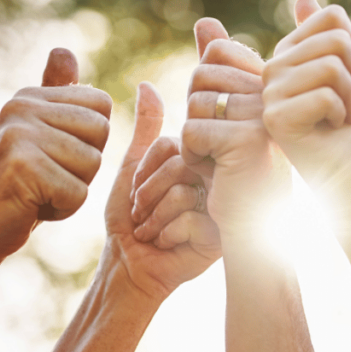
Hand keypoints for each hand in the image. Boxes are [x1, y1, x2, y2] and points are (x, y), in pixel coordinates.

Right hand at [0, 49, 111, 256]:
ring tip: (39, 192)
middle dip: (86, 166)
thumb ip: (55, 96)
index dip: (91, 140)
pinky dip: (63, 209)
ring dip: (74, 189)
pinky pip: (78, 191)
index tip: (56, 156)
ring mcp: (19, 134)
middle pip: (101, 132)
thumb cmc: (17, 186)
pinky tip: (33, 207)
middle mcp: (21, 107)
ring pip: (92, 163)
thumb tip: (64, 50)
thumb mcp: (39, 136)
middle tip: (48, 178)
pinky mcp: (21, 167)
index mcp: (29, 96)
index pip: (101, 105)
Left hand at [102, 83, 220, 299]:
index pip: (176, 143)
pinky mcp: (221, 238)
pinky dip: (166, 234)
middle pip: (180, 166)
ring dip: (153, 215)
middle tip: (140, 213)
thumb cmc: (130, 219)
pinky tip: (166, 244)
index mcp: (200, 163)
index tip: (138, 190)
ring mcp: (221, 210)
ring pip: (183, 192)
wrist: (129, 266)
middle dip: (147, 192)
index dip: (147, 168)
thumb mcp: (133, 168)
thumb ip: (146, 129)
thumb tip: (146, 85)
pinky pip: (190, 220)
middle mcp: (217, 183)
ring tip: (151, 230)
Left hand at [181, 18, 290, 239]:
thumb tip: (205, 22)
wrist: (252, 228)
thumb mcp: (221, 115)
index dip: (204, 87)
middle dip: (195, 116)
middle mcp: (272, 95)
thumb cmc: (234, 174)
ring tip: (219, 163)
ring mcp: (262, 115)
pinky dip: (191, 158)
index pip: (216, 53)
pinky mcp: (246, 139)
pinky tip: (216, 176)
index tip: (221, 122)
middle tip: (218, 148)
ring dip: (192, 140)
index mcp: (270, 84)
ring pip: (194, 105)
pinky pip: (190, 133)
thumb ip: (217, 67)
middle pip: (200, 77)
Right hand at [261, 0, 350, 200]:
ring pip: (332, 67)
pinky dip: (343, 115)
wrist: (350, 176)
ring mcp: (268, 94)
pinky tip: (330, 130)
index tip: (346, 84)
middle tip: (344, 106)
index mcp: (285, 55)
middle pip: (336, 42)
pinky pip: (327, 95)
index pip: (332, 19)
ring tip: (338, 117)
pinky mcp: (274, 118)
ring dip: (350, 98)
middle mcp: (270, 70)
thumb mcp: (346, 74)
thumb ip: (328, 37)